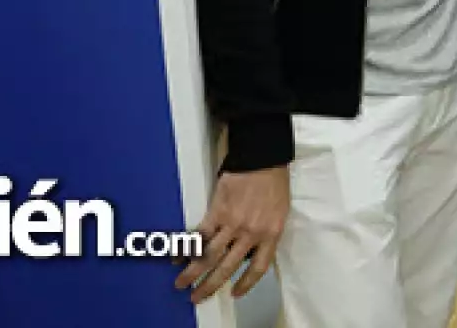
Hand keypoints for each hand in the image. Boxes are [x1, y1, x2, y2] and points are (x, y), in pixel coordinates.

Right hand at [174, 165, 289, 302]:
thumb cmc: (274, 182)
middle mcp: (250, 234)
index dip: (246, 284)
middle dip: (210, 286)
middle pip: (227, 267)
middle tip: (197, 297)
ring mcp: (232, 223)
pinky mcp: (217, 211)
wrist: (263, 158)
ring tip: (181, 284)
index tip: (235, 294)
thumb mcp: (279, 211)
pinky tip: (177, 259)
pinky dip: (187, 248)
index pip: (259, 268)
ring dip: (193, 272)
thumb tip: (249, 250)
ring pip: (209, 255)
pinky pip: (199, 235)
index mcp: (271, 234)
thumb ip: (265, 232)